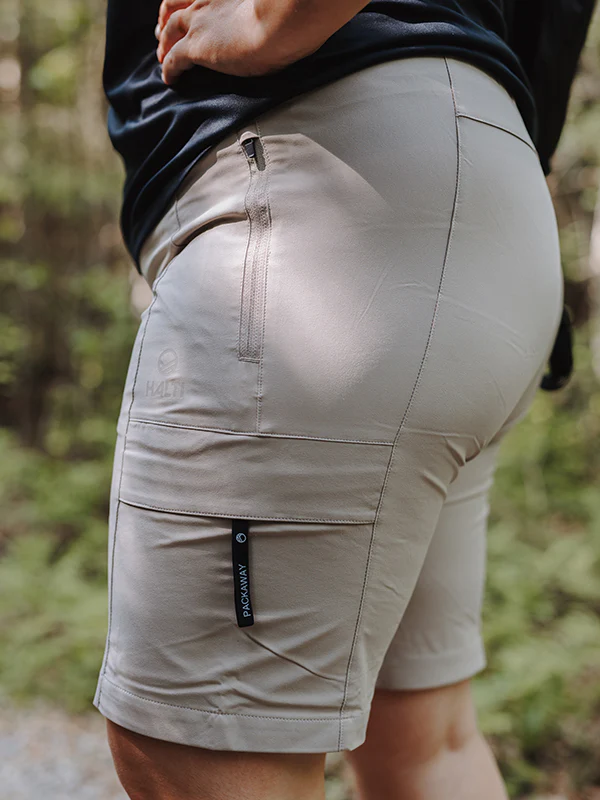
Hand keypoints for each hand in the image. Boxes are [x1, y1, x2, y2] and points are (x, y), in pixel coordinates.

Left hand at [155, 0, 371, 84]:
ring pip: (168, 34)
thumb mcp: (280, 10)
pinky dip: (169, 70)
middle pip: (174, 9)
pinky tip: (170, 81)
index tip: (186, 15)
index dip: (188, 6)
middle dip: (167, 24)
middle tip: (164, 37)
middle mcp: (208, 4)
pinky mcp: (197, 48)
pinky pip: (173, 60)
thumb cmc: (291, 14)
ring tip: (164, 61)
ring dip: (164, 47)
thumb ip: (277, 14)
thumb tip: (296, 21)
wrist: (284, 21)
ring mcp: (199, 25)